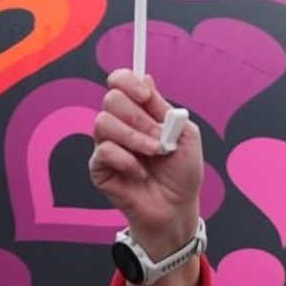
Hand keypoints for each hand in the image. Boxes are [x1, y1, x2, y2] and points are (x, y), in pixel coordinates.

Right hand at [89, 69, 202, 255]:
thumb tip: (145, 78)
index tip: (146, 95)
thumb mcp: (186, 136)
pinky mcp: (98, 166)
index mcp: (140, 113)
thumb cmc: (182, 173)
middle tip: (159, 139)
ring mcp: (106, 144)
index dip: (128, 82)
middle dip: (139, 118)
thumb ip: (165, 109)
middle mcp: (120, 125)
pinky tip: (140, 173)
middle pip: (112, 99)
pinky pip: (104, 151)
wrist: (177, 207)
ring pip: (103, 122)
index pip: (120, 82)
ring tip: (154, 154)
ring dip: (135, 138)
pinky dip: (127, 161)